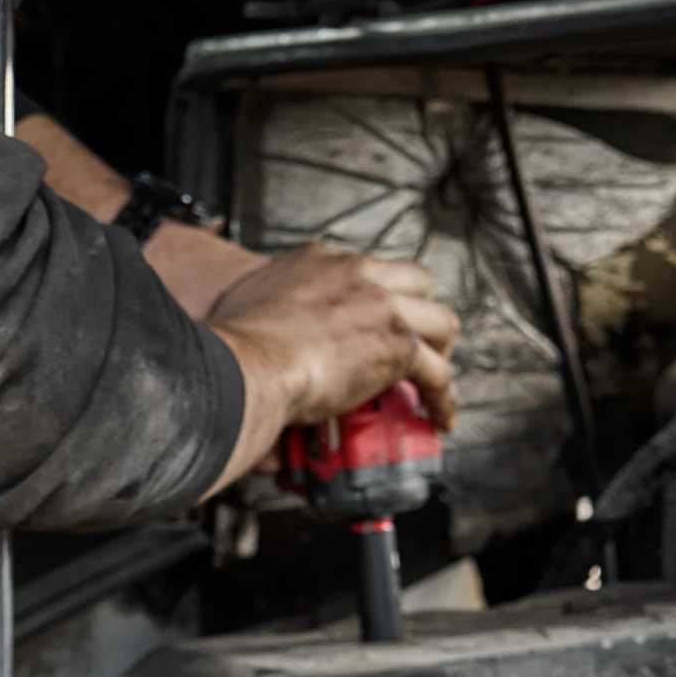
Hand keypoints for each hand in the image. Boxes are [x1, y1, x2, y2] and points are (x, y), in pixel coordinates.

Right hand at [204, 245, 456, 492]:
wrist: (245, 365)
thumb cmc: (231, 344)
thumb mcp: (240, 305)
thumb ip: (254, 313)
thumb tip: (246, 346)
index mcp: (319, 260)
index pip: (366, 268)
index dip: (375, 297)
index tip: (372, 321)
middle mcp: (357, 274)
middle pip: (416, 281)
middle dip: (420, 311)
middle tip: (414, 341)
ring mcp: (382, 307)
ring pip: (440, 320)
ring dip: (441, 349)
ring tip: (434, 376)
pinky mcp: (396, 346)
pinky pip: (438, 373)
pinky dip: (444, 397)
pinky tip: (441, 417)